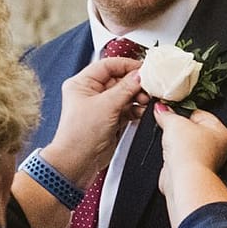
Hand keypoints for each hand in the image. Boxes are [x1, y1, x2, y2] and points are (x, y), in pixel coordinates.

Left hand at [43, 56, 147, 184]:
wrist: (77, 162)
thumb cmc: (79, 135)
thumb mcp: (106, 106)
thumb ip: (125, 88)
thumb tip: (139, 76)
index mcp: (82, 83)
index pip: (108, 65)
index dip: (127, 65)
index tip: (144, 68)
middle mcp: (91, 93)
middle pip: (119, 80)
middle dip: (135, 83)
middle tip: (148, 86)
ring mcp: (101, 107)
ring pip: (125, 95)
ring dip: (137, 97)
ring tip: (145, 100)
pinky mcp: (110, 119)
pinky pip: (127, 108)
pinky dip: (136, 109)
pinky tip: (142, 111)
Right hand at [155, 104, 226, 226]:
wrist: (184, 179)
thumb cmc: (190, 153)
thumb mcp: (175, 123)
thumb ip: (167, 114)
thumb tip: (161, 109)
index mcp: (221, 132)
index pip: (200, 113)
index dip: (183, 111)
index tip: (170, 110)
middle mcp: (216, 146)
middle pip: (191, 128)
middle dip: (178, 127)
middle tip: (169, 126)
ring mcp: (203, 158)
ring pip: (184, 143)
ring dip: (174, 142)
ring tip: (170, 143)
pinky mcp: (190, 169)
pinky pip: (178, 155)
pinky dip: (171, 154)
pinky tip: (168, 153)